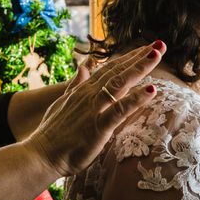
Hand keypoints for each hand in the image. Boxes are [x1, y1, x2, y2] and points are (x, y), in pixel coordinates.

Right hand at [23, 41, 164, 176]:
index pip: (109, 69)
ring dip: (139, 69)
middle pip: (118, 72)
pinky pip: (120, 110)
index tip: (145, 48)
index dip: (128, 58)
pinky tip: (151, 90)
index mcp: (83, 90)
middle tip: (159, 45)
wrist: (40, 155)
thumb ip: (74, 85)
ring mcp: (93, 109)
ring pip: (120, 84)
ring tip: (156, 55)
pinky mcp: (98, 127)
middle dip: (139, 58)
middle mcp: (89, 95)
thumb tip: (82, 67)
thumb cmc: (52, 134)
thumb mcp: (62, 103)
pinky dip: (135, 100)